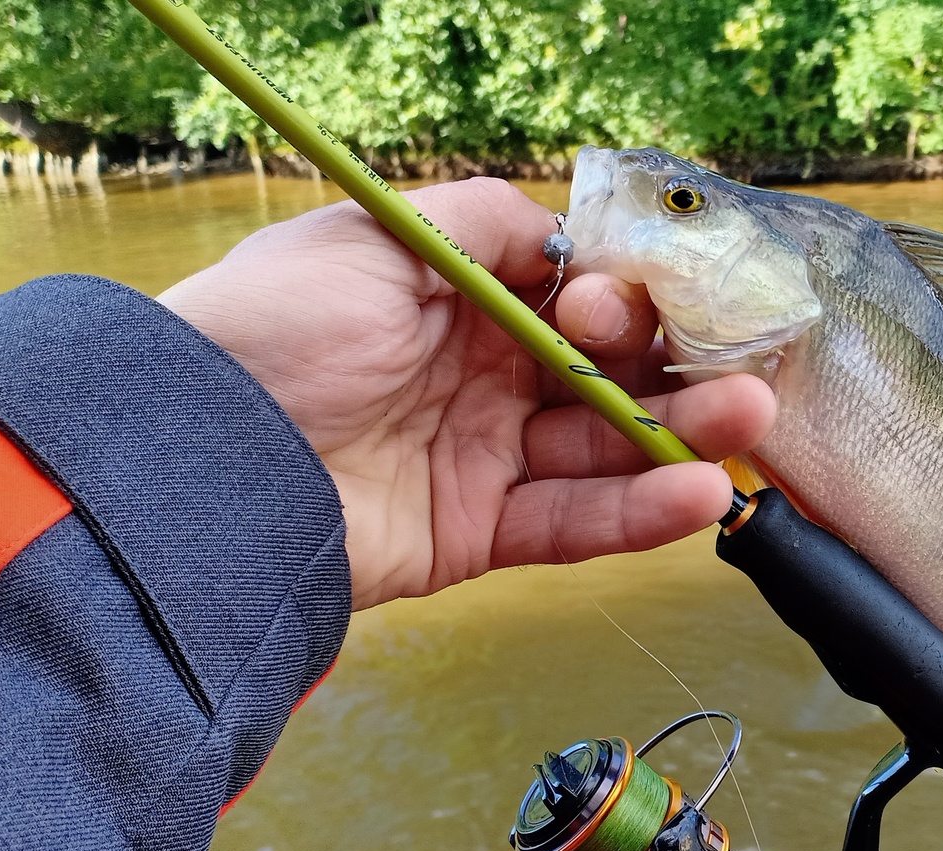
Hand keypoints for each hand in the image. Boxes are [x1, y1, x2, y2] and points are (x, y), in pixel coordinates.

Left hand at [158, 178, 773, 610]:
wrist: (196, 463)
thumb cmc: (274, 331)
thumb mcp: (380, 236)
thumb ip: (486, 224)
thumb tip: (569, 235)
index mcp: (457, 298)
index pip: (575, 296)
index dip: (621, 298)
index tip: (622, 306)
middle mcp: (476, 374)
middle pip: (605, 373)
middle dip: (675, 369)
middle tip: (736, 370)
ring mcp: (479, 456)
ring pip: (605, 449)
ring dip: (682, 436)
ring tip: (746, 424)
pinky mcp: (473, 534)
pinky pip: (573, 524)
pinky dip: (639, 513)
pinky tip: (699, 493)